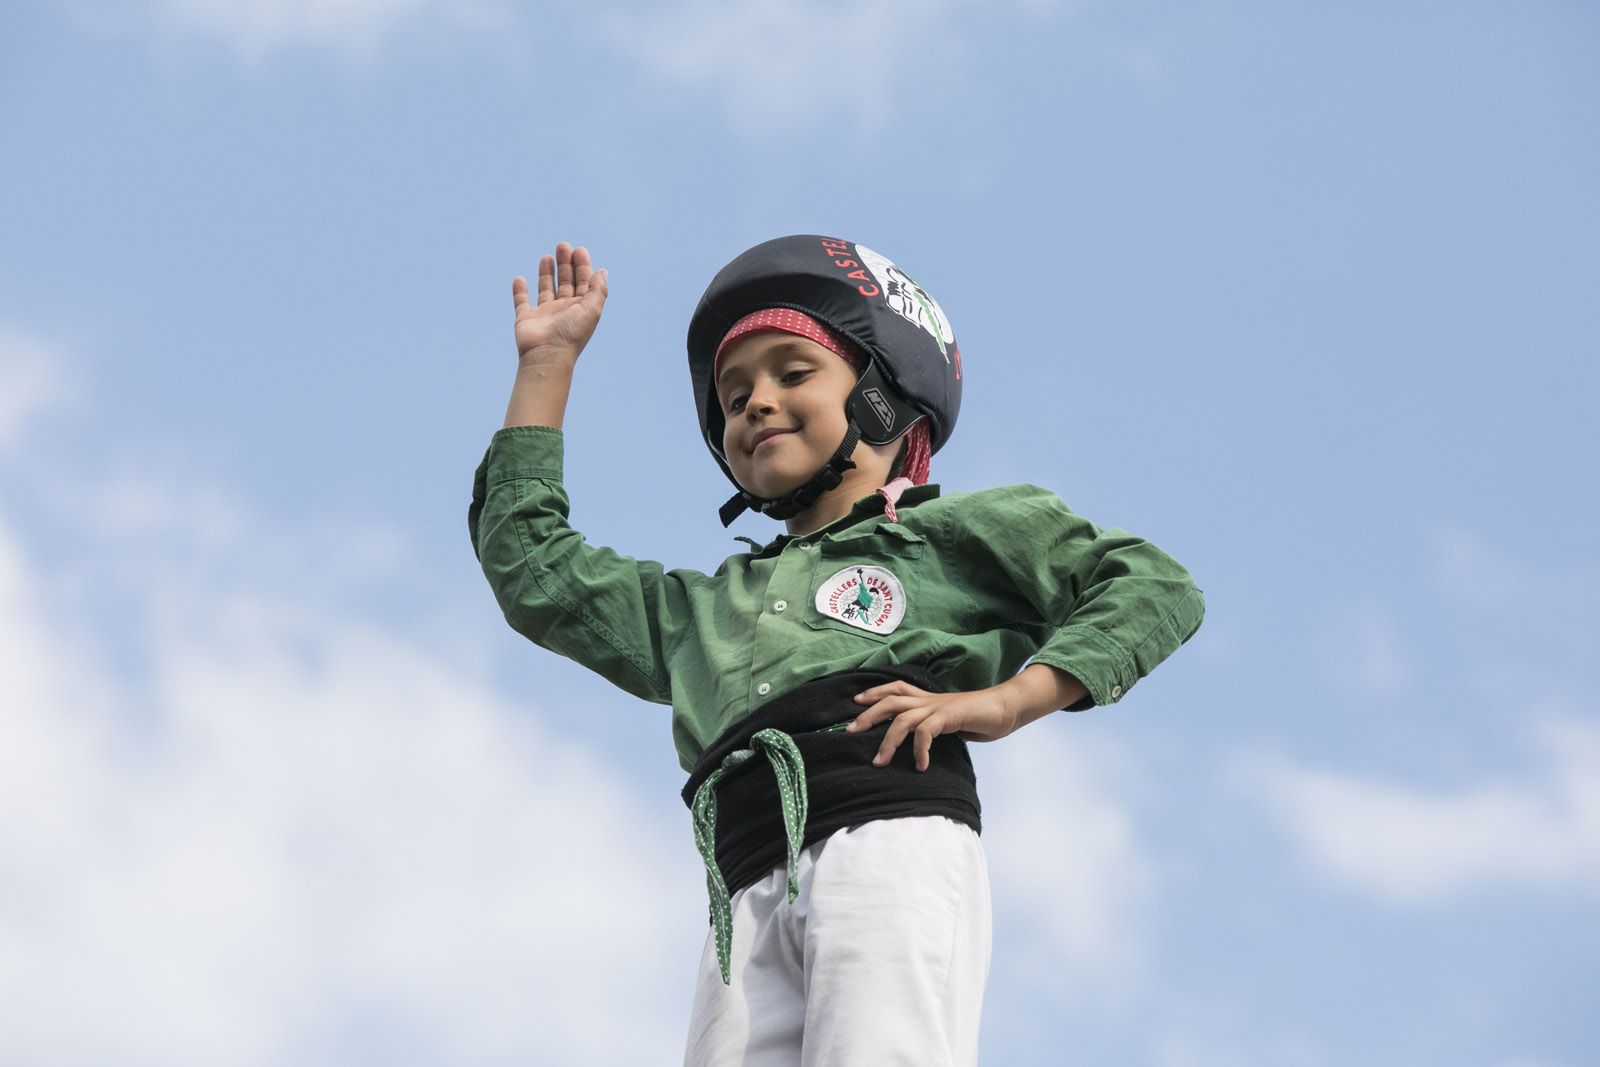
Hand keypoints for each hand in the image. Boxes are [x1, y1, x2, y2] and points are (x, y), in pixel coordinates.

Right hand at [513, 242, 607, 367]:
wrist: (547, 355)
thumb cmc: (571, 334)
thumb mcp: (592, 309)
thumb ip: (598, 290)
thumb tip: (602, 271)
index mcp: (580, 308)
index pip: (583, 283)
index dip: (582, 266)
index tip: (579, 250)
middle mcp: (563, 310)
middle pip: (566, 283)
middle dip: (565, 264)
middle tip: (563, 246)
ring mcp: (544, 315)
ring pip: (546, 289)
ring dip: (547, 273)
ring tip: (547, 257)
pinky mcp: (526, 319)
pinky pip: (521, 302)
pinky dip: (519, 291)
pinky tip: (520, 279)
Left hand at [846, 679, 1019, 771]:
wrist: (1006, 708)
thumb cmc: (980, 718)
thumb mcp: (950, 723)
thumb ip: (934, 728)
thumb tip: (919, 746)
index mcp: (928, 699)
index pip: (896, 689)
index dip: (874, 692)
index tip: (856, 702)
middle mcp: (929, 700)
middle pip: (890, 700)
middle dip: (868, 715)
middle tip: (850, 731)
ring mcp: (938, 707)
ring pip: (902, 718)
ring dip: (888, 741)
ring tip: (879, 761)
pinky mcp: (949, 716)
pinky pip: (926, 732)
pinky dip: (919, 750)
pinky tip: (921, 766)